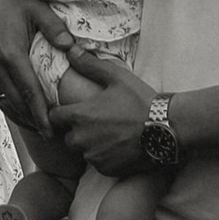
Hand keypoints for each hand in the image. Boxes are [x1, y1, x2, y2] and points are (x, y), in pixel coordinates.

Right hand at [0, 0, 59, 138]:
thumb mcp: (37, 8)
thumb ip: (54, 28)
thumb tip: (72, 48)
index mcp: (10, 53)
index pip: (28, 91)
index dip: (40, 113)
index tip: (52, 129)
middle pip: (16, 103)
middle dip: (34, 122)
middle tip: (54, 136)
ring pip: (5, 103)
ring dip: (23, 118)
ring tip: (43, 131)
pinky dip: (12, 109)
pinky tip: (27, 116)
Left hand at [60, 60, 159, 177]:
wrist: (165, 129)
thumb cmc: (140, 101)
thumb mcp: (116, 77)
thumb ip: (89, 65)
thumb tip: (70, 50)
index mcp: (80, 116)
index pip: (54, 117)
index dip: (60, 113)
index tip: (71, 110)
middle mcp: (82, 139)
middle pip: (68, 136)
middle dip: (77, 130)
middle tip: (97, 121)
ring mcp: (94, 156)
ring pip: (84, 151)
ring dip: (91, 144)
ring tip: (111, 133)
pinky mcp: (107, 169)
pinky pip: (99, 163)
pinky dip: (105, 156)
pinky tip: (120, 145)